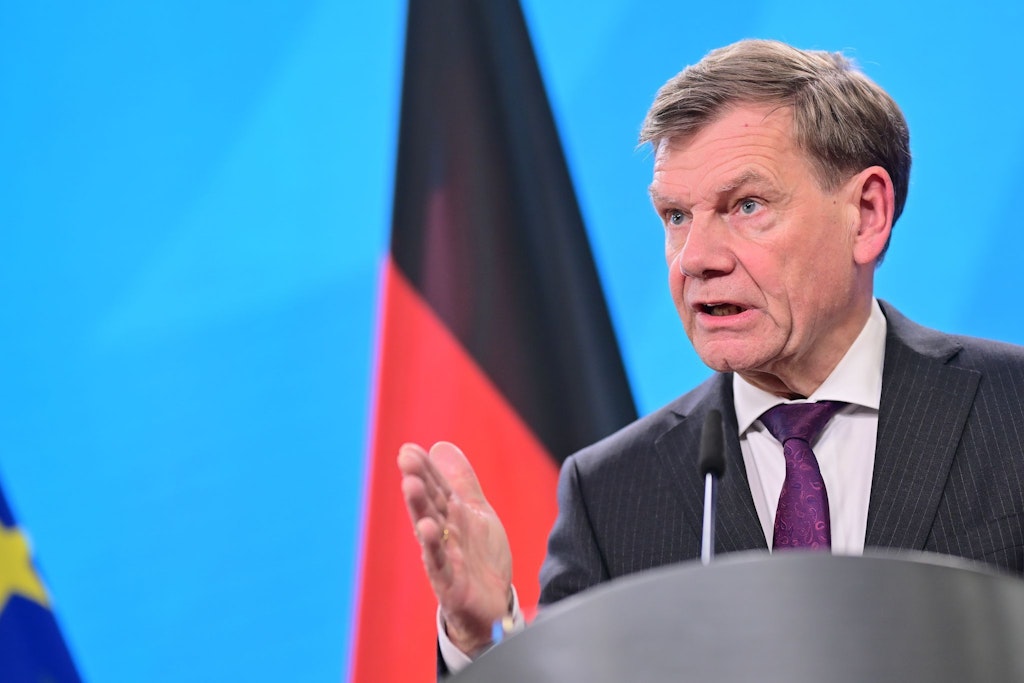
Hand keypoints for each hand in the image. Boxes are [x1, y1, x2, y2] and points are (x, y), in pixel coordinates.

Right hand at [398, 441, 512, 654]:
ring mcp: (445, 558)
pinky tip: (427, 528)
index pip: (437, 487)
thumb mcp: (476, 513)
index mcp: (451, 515)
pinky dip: (433, 546)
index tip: (409, 449)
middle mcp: (444, 534)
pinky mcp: (450, 584)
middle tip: (406, 458)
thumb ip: (461, 482)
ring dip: (419, 509)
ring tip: (411, 485)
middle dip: (418, 480)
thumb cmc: (479, 559)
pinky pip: (439, 563)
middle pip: (429, 504)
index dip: (425, 468)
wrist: (491, 607)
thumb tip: (440, 445)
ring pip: (429, 530)